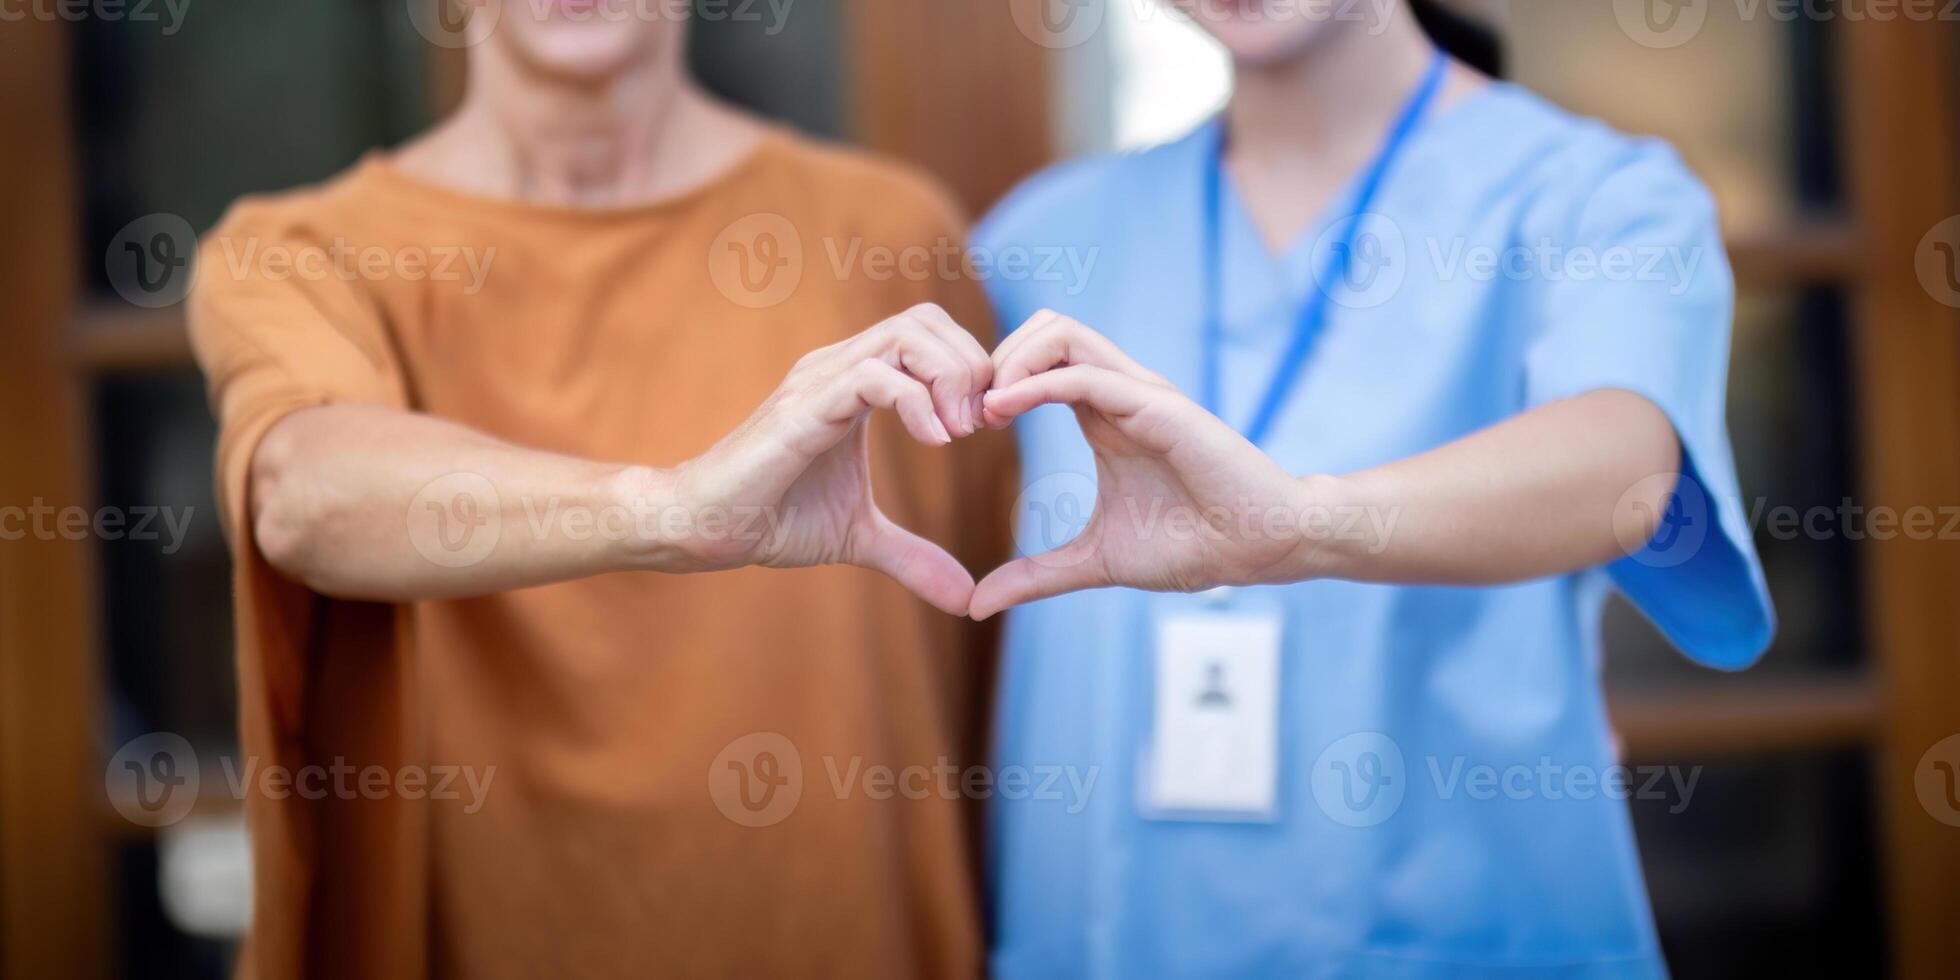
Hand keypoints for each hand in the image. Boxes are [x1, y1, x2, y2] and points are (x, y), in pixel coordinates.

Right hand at [659, 303, 991, 614]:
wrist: (704, 526)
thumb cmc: (771, 518)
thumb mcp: (860, 537)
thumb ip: (913, 556)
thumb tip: (966, 596)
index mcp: (857, 381)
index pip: (930, 333)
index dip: (970, 368)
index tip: (986, 425)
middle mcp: (839, 366)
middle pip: (926, 320)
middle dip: (970, 366)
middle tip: (978, 427)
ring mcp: (820, 380)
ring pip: (905, 335)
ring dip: (949, 378)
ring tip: (957, 433)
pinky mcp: (804, 407)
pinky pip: (873, 376)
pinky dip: (915, 402)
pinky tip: (932, 440)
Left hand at [969, 311, 1313, 619]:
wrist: (1261, 547)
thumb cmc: (1195, 545)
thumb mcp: (1095, 562)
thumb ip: (1037, 576)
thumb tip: (978, 603)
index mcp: (1103, 415)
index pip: (1036, 363)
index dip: (991, 383)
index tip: (955, 428)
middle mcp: (1119, 392)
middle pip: (1043, 329)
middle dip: (992, 359)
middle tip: (961, 414)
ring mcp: (1140, 393)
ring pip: (1063, 333)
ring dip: (1011, 360)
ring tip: (982, 409)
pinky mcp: (1160, 407)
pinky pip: (1087, 377)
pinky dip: (1038, 384)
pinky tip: (1004, 410)